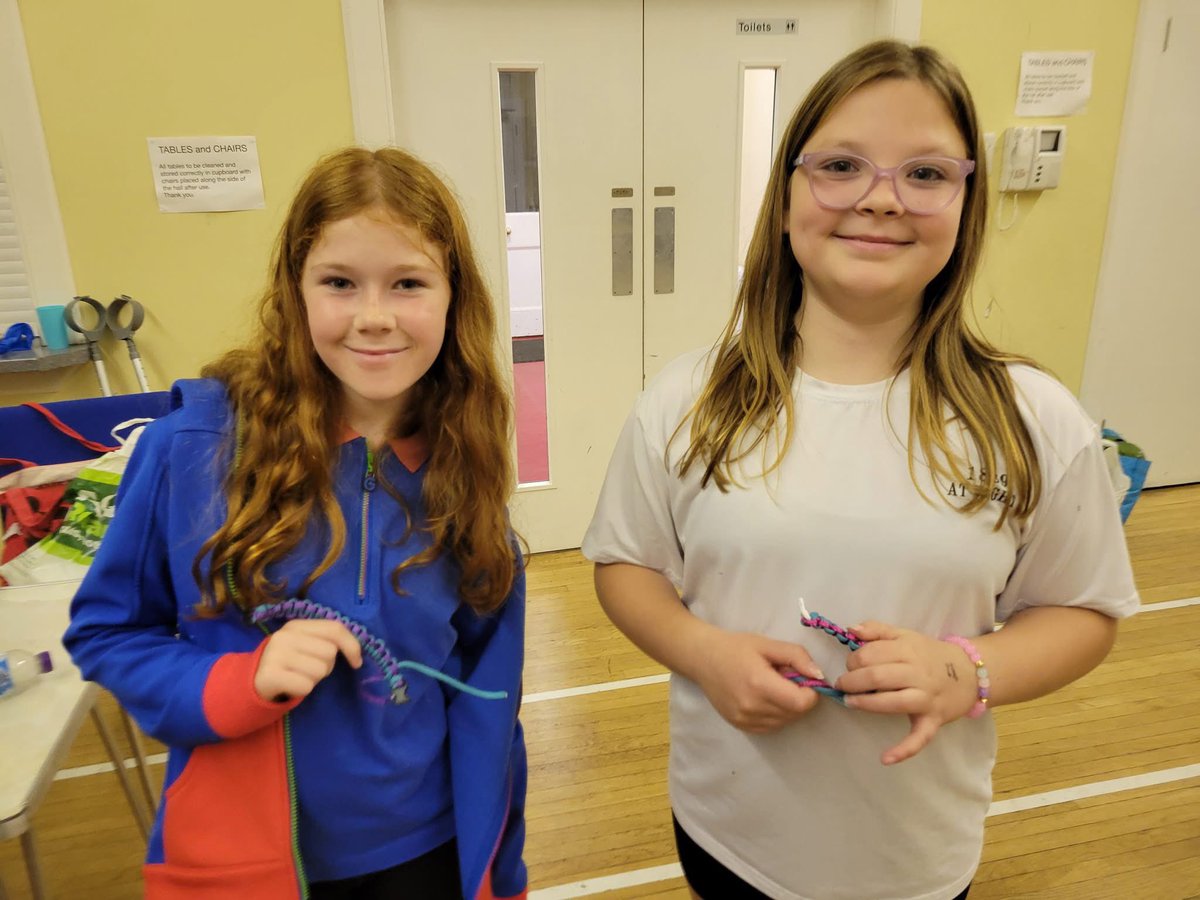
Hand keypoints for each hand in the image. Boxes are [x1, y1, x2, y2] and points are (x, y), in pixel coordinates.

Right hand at [253, 619, 362, 702]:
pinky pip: (306, 686)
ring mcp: (276, 655)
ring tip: (298, 676)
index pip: (334, 629)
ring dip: (314, 679)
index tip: (357, 662)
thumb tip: (356, 654)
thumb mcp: (305, 644)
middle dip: (326, 666)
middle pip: (330, 653)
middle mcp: (285, 636)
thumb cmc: (289, 662)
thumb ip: (327, 641)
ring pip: (320, 671)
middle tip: (308, 669)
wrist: (253, 681)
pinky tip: (290, 686)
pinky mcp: (271, 675)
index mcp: (296, 625)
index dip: (352, 645)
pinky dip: (303, 691)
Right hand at [691, 630, 823, 733]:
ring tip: (772, 688)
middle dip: (799, 698)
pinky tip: (764, 698)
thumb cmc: (736, 647)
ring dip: (788, 707)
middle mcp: (752, 707)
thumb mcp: (768, 644)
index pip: (801, 703)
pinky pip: (771, 726)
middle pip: (795, 713)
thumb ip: (797, 657)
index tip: (802, 679)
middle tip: (785, 680)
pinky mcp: (740, 726)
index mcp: (760, 684)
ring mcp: (745, 720)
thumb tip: (818, 676)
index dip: (810, 693)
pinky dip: (775, 715)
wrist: (703, 659)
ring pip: (784, 722)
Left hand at [834, 621, 979, 764]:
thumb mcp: (905, 635)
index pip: (871, 654)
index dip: (853, 660)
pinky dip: (903, 750)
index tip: (850, 666)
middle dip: (852, 681)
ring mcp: (926, 698)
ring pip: (892, 702)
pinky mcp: (933, 720)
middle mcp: (917, 673)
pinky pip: (919, 738)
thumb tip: (851, 630)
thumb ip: (877, 630)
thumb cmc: (929, 654)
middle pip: (877, 676)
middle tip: (843, 685)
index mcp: (908, 650)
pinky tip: (885, 758)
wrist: (971, 673)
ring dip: (866, 703)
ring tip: (850, 702)